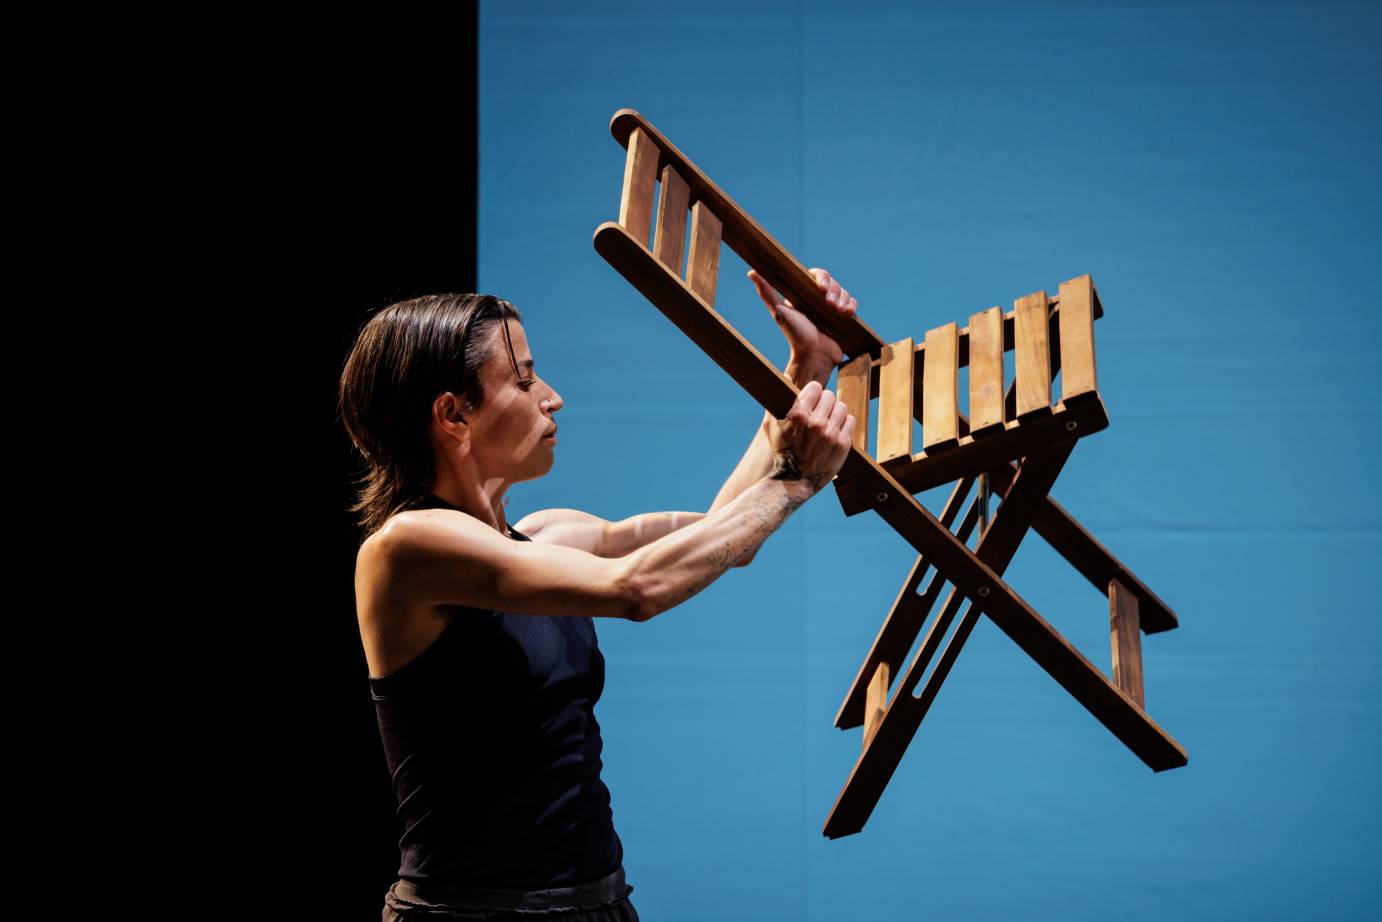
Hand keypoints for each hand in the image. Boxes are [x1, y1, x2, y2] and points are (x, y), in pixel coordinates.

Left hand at [747, 267, 857, 383]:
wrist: (813, 358)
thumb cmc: (794, 336)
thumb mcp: (779, 312)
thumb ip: (766, 293)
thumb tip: (751, 272)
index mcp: (803, 295)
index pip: (817, 275)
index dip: (821, 277)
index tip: (821, 287)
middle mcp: (817, 299)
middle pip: (832, 282)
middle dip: (834, 290)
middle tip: (830, 304)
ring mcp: (831, 308)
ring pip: (843, 292)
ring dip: (843, 299)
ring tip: (838, 311)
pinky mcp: (842, 317)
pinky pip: (852, 303)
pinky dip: (851, 305)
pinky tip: (847, 313)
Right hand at [764, 380, 855, 494]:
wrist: (794, 481)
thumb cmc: (782, 452)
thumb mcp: (772, 426)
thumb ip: (777, 401)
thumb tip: (786, 377)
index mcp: (798, 415)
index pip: (816, 387)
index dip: (813, 393)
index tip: (811, 400)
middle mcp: (816, 423)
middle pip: (830, 396)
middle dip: (824, 403)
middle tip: (819, 412)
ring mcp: (831, 434)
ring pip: (841, 407)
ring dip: (834, 412)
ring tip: (827, 422)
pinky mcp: (843, 444)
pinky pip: (850, 421)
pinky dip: (843, 424)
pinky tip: (834, 430)